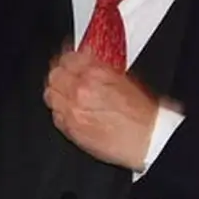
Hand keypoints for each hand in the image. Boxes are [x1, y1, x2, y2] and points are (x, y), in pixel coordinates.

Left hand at [44, 49, 161, 168]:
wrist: (148, 140)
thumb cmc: (144, 114)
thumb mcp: (125, 80)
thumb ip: (101, 69)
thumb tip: (88, 61)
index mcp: (96, 74)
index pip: (69, 58)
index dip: (68, 58)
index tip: (69, 60)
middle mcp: (80, 91)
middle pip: (55, 75)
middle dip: (60, 73)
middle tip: (65, 75)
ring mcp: (72, 110)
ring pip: (51, 94)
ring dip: (57, 91)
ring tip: (65, 92)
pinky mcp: (70, 129)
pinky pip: (55, 115)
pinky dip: (60, 110)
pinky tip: (69, 110)